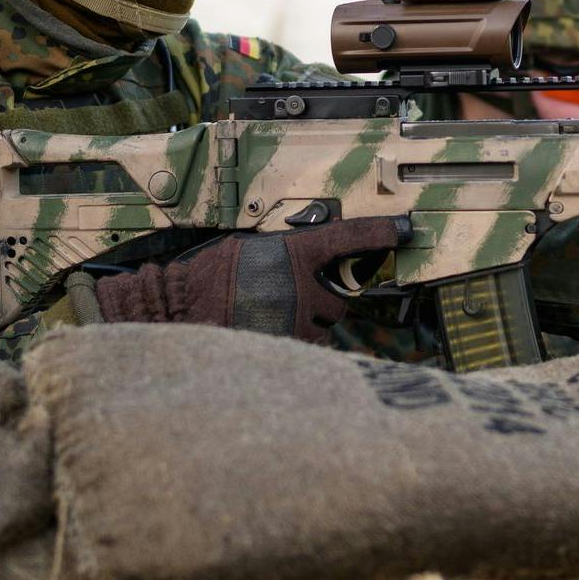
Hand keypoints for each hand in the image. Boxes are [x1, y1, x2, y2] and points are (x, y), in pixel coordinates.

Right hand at [83, 217, 408, 342]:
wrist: (176, 311)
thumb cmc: (206, 278)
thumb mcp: (249, 250)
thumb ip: (285, 254)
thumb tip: (312, 258)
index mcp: (292, 254)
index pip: (346, 239)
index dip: (378, 234)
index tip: (403, 230)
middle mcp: (301, 286)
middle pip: (337, 298)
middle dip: (322, 300)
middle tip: (287, 297)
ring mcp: (297, 321)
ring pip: (323, 327)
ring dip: (307, 324)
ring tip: (270, 318)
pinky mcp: (288, 350)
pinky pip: (307, 349)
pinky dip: (295, 346)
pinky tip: (267, 336)